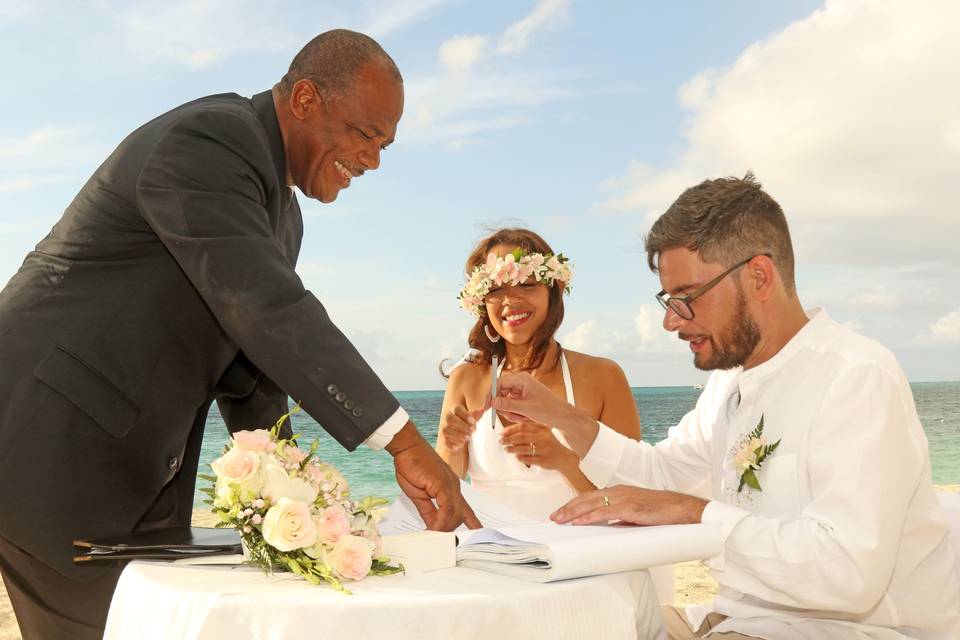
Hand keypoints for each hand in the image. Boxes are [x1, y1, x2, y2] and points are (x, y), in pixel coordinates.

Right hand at [387, 422, 481, 529]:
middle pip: (460, 517)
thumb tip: (433, 527)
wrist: (407, 448)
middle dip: (448, 531)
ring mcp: (451, 486)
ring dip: (442, 529)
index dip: (472, 523)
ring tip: (430, 537)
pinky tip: (432, 529)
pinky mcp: (444, 485)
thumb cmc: (411, 466)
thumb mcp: (419, 495)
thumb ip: (428, 511)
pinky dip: (440, 522)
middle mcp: (454, 488)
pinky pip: (447, 509)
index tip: (477, 534)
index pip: (465, 510)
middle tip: (434, 539)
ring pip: (455, 515)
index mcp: (450, 490)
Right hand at [437, 405, 481, 451]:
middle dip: (461, 426)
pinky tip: (459, 445)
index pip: (457, 409)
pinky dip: (452, 444)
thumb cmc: (467, 421)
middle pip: (450, 419)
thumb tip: (482, 410)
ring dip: (457, 435)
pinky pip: (445, 441)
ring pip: (446, 430)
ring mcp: (445, 428)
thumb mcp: (472, 418)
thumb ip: (476, 415)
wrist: (460, 429)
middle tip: (472, 430)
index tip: (473, 421)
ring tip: (468, 438)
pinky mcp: (445, 438)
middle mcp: (448, 418)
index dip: (465, 415)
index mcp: (455, 410)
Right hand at [492, 372, 598, 456]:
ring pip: (504, 400)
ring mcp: (521, 390)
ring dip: (510, 412)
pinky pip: (511, 405)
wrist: (562, 416)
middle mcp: (520, 382)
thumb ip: (508, 405)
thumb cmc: (549, 410)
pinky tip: (524, 417)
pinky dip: (514, 413)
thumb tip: (492, 402)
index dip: (490, 394)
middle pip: (500, 392)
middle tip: (512, 416)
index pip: (499, 382)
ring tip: (522, 417)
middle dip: (504, 406)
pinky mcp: (522, 397)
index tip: (487, 407)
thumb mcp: (526, 409)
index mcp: (522, 379)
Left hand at [500, 420, 577, 471]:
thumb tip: (509, 432)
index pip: (523, 426)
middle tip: (501, 441)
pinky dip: (521, 458)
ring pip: (524, 449)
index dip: (511, 429)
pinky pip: (529, 459)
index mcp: (542, 430)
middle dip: (508, 439)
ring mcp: (544, 449)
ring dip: (512, 449)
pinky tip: (517, 457)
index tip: (502, 433)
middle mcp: (543, 438)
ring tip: (507, 450)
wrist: (564, 458)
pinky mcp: (544, 460)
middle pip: (522, 437)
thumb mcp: (543, 433)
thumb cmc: (550, 445)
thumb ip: (529, 430)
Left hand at [550, 485, 707, 525]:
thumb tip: (609, 527)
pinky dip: (589, 517)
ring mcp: (624, 498)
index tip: (562, 513)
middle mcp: (618, 491)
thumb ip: (621, 517)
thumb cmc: (662, 512)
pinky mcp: (630, 507)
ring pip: (591, 504)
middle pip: (586, 499)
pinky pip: (605, 513)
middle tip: (553, 518)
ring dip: (573, 513)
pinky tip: (579, 522)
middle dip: (568, 508)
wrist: (683, 508)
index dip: (575, 505)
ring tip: (560, 520)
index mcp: (619, 491)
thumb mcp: (637, 513)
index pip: (591, 497)